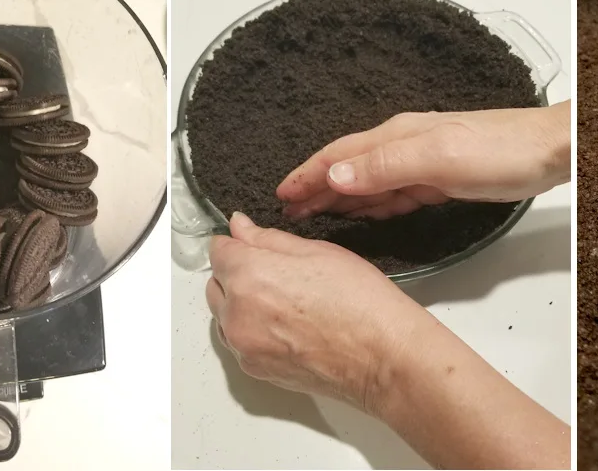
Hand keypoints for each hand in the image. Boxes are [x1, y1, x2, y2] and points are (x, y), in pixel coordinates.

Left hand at [206, 212, 428, 408]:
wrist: (382, 358)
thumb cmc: (360, 303)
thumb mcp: (317, 251)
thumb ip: (268, 239)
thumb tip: (239, 227)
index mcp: (249, 276)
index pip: (218, 251)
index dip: (237, 243)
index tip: (251, 243)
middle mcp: (237, 314)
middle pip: (215, 285)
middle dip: (235, 274)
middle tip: (276, 273)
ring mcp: (244, 347)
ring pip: (224, 316)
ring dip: (241, 305)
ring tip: (284, 303)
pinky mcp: (255, 370)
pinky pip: (239, 343)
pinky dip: (252, 331)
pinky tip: (286, 327)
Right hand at [277, 101, 570, 219]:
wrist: (550, 151)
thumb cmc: (501, 150)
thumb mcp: (438, 158)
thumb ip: (385, 166)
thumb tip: (336, 173)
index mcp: (398, 137)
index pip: (339, 156)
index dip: (307, 173)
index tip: (281, 193)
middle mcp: (405, 145)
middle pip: (349, 167)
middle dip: (316, 186)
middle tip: (288, 211)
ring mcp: (423, 162)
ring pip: (369, 182)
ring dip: (340, 197)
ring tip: (314, 215)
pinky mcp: (441, 179)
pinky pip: (395, 193)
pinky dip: (372, 204)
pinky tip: (364, 213)